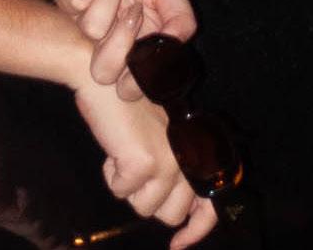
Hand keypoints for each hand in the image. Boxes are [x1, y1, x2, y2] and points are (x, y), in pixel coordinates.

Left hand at [53, 0, 195, 97]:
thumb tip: (170, 58)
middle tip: (134, 11)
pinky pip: (74, 2)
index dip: (134, 82)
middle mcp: (110, 37)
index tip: (142, 63)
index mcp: (139, 42)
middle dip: (119, 44)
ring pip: (91, 31)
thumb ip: (178, 25)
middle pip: (103, 72)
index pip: (130, 85)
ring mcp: (85, 19)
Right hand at [75, 76, 216, 247]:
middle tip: (133, 168)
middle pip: (171, 213)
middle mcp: (188, 155)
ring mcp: (168, 160)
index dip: (197, 229)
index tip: (178, 246)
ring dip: (129, 188)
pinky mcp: (145, 163)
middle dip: (147, 199)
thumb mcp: (157, 137)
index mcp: (194, 148)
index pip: (208, 202)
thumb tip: (177, 216)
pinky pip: (123, 194)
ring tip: (125, 152)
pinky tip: (114, 148)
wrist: (104, 79)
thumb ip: (171, 168)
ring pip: (146, 208)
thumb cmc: (126, 108)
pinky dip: (112, 177)